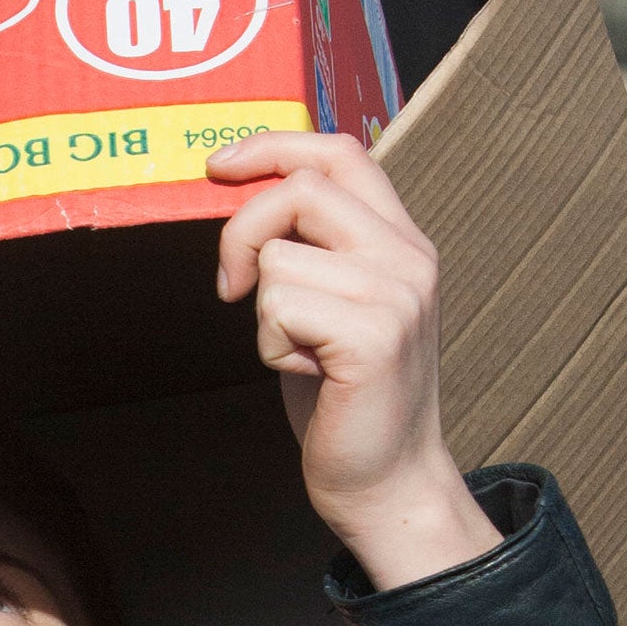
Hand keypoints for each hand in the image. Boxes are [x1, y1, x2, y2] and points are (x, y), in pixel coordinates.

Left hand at [207, 131, 499, 589]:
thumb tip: (241, 195)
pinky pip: (279, 306)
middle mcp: (408, 257)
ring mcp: (396, 294)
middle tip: (231, 287)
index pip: (341, 152)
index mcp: (401, 241)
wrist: (386, 480)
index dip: (274, 145)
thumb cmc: (344, 398)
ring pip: (278, 257)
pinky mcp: (373, 336)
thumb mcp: (330, 304)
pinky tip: (307, 374)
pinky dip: (272, 346)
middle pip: (300, 186)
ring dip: (264, 314)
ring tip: (301, 352)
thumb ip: (308, 248)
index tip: (218, 166)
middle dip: (242, 232)